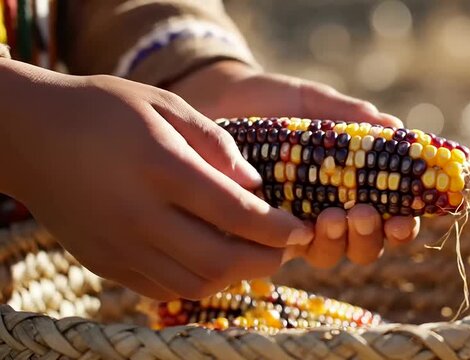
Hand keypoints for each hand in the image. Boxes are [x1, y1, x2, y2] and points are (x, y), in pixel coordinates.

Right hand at [0, 60, 313, 299]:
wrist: (29, 136)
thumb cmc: (102, 110)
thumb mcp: (163, 104)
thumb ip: (214, 143)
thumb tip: (255, 184)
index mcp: (159, 168)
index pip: (235, 214)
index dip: (277, 228)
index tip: (301, 229)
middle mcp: (139, 215)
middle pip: (220, 260)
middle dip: (266, 260)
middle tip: (286, 248)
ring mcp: (119, 246)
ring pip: (194, 283)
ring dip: (235, 275)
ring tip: (253, 254)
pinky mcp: (105, 263)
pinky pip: (163, 288)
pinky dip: (198, 281)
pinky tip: (211, 260)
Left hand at [170, 60, 419, 267]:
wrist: (219, 100)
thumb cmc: (273, 102)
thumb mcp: (313, 103)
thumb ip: (350, 115)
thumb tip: (394, 124)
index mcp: (351, 184)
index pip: (388, 217)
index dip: (401, 227)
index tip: (405, 219)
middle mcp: (328, 210)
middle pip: (362, 246)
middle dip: (369, 238)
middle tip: (363, 214)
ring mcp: (294, 222)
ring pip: (326, 254)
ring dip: (336, 242)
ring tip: (331, 216)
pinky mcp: (260, 227)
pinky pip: (281, 247)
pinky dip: (293, 240)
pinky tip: (294, 223)